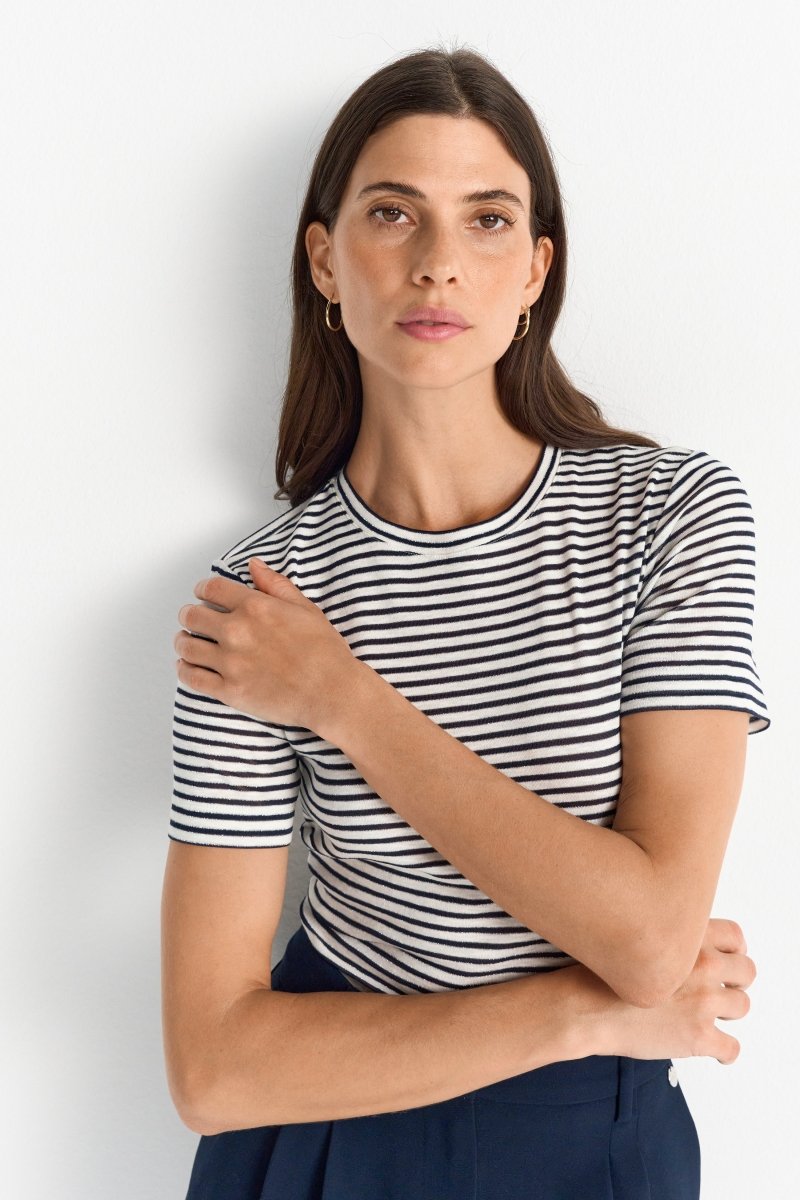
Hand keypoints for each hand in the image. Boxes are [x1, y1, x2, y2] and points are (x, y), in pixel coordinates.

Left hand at [174, 558, 359, 731]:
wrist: (331, 692)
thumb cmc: (324, 652)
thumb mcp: (304, 609)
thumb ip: (275, 585)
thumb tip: (254, 565)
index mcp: (255, 607)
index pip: (212, 589)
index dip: (202, 589)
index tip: (201, 594)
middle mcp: (237, 631)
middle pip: (193, 616)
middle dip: (189, 615)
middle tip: (191, 618)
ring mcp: (231, 662)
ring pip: (187, 647)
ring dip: (183, 641)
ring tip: (185, 642)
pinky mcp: (229, 691)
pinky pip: (192, 677)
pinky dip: (184, 669)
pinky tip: (186, 666)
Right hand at [564, 917, 755, 1065]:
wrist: (583, 1007)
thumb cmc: (599, 973)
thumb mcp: (636, 936)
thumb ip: (668, 938)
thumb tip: (682, 946)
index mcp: (688, 937)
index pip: (735, 936)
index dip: (732, 949)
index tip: (726, 959)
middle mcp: (702, 965)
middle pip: (746, 971)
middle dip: (734, 981)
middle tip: (719, 989)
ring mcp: (703, 1002)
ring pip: (742, 1007)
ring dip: (728, 1012)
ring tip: (709, 1016)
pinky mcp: (698, 1036)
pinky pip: (732, 1049)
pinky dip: (725, 1053)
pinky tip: (714, 1051)